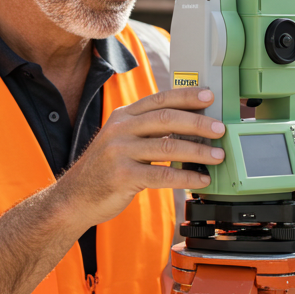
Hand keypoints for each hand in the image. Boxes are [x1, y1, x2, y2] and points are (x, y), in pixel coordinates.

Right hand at [62, 87, 226, 229]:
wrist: (74, 198)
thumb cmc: (105, 170)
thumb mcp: (121, 141)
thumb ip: (148, 131)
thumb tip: (189, 128)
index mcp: (123, 116)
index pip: (160, 99)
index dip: (187, 96)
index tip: (209, 96)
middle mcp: (120, 129)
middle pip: (167, 119)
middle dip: (198, 123)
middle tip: (220, 129)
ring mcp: (120, 152)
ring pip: (168, 147)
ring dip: (198, 152)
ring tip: (218, 157)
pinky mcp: (123, 176)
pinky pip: (163, 175)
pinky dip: (186, 177)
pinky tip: (201, 179)